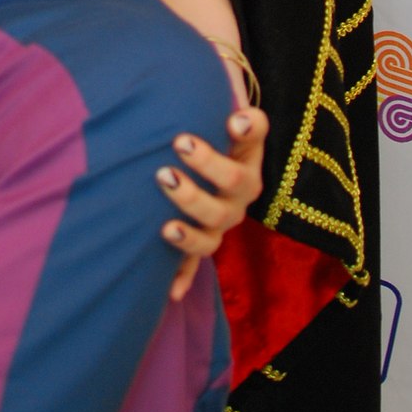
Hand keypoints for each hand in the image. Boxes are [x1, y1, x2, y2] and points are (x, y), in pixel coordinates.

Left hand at [161, 106, 265, 301]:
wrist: (214, 158)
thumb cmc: (218, 135)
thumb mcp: (235, 123)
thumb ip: (244, 121)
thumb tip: (239, 119)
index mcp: (246, 173)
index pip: (239, 168)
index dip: (218, 155)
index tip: (193, 136)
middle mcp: (236, 204)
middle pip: (222, 207)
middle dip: (194, 190)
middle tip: (167, 166)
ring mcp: (217, 227)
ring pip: (209, 241)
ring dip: (189, 236)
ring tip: (166, 227)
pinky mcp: (199, 243)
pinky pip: (192, 266)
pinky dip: (183, 279)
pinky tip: (171, 292)